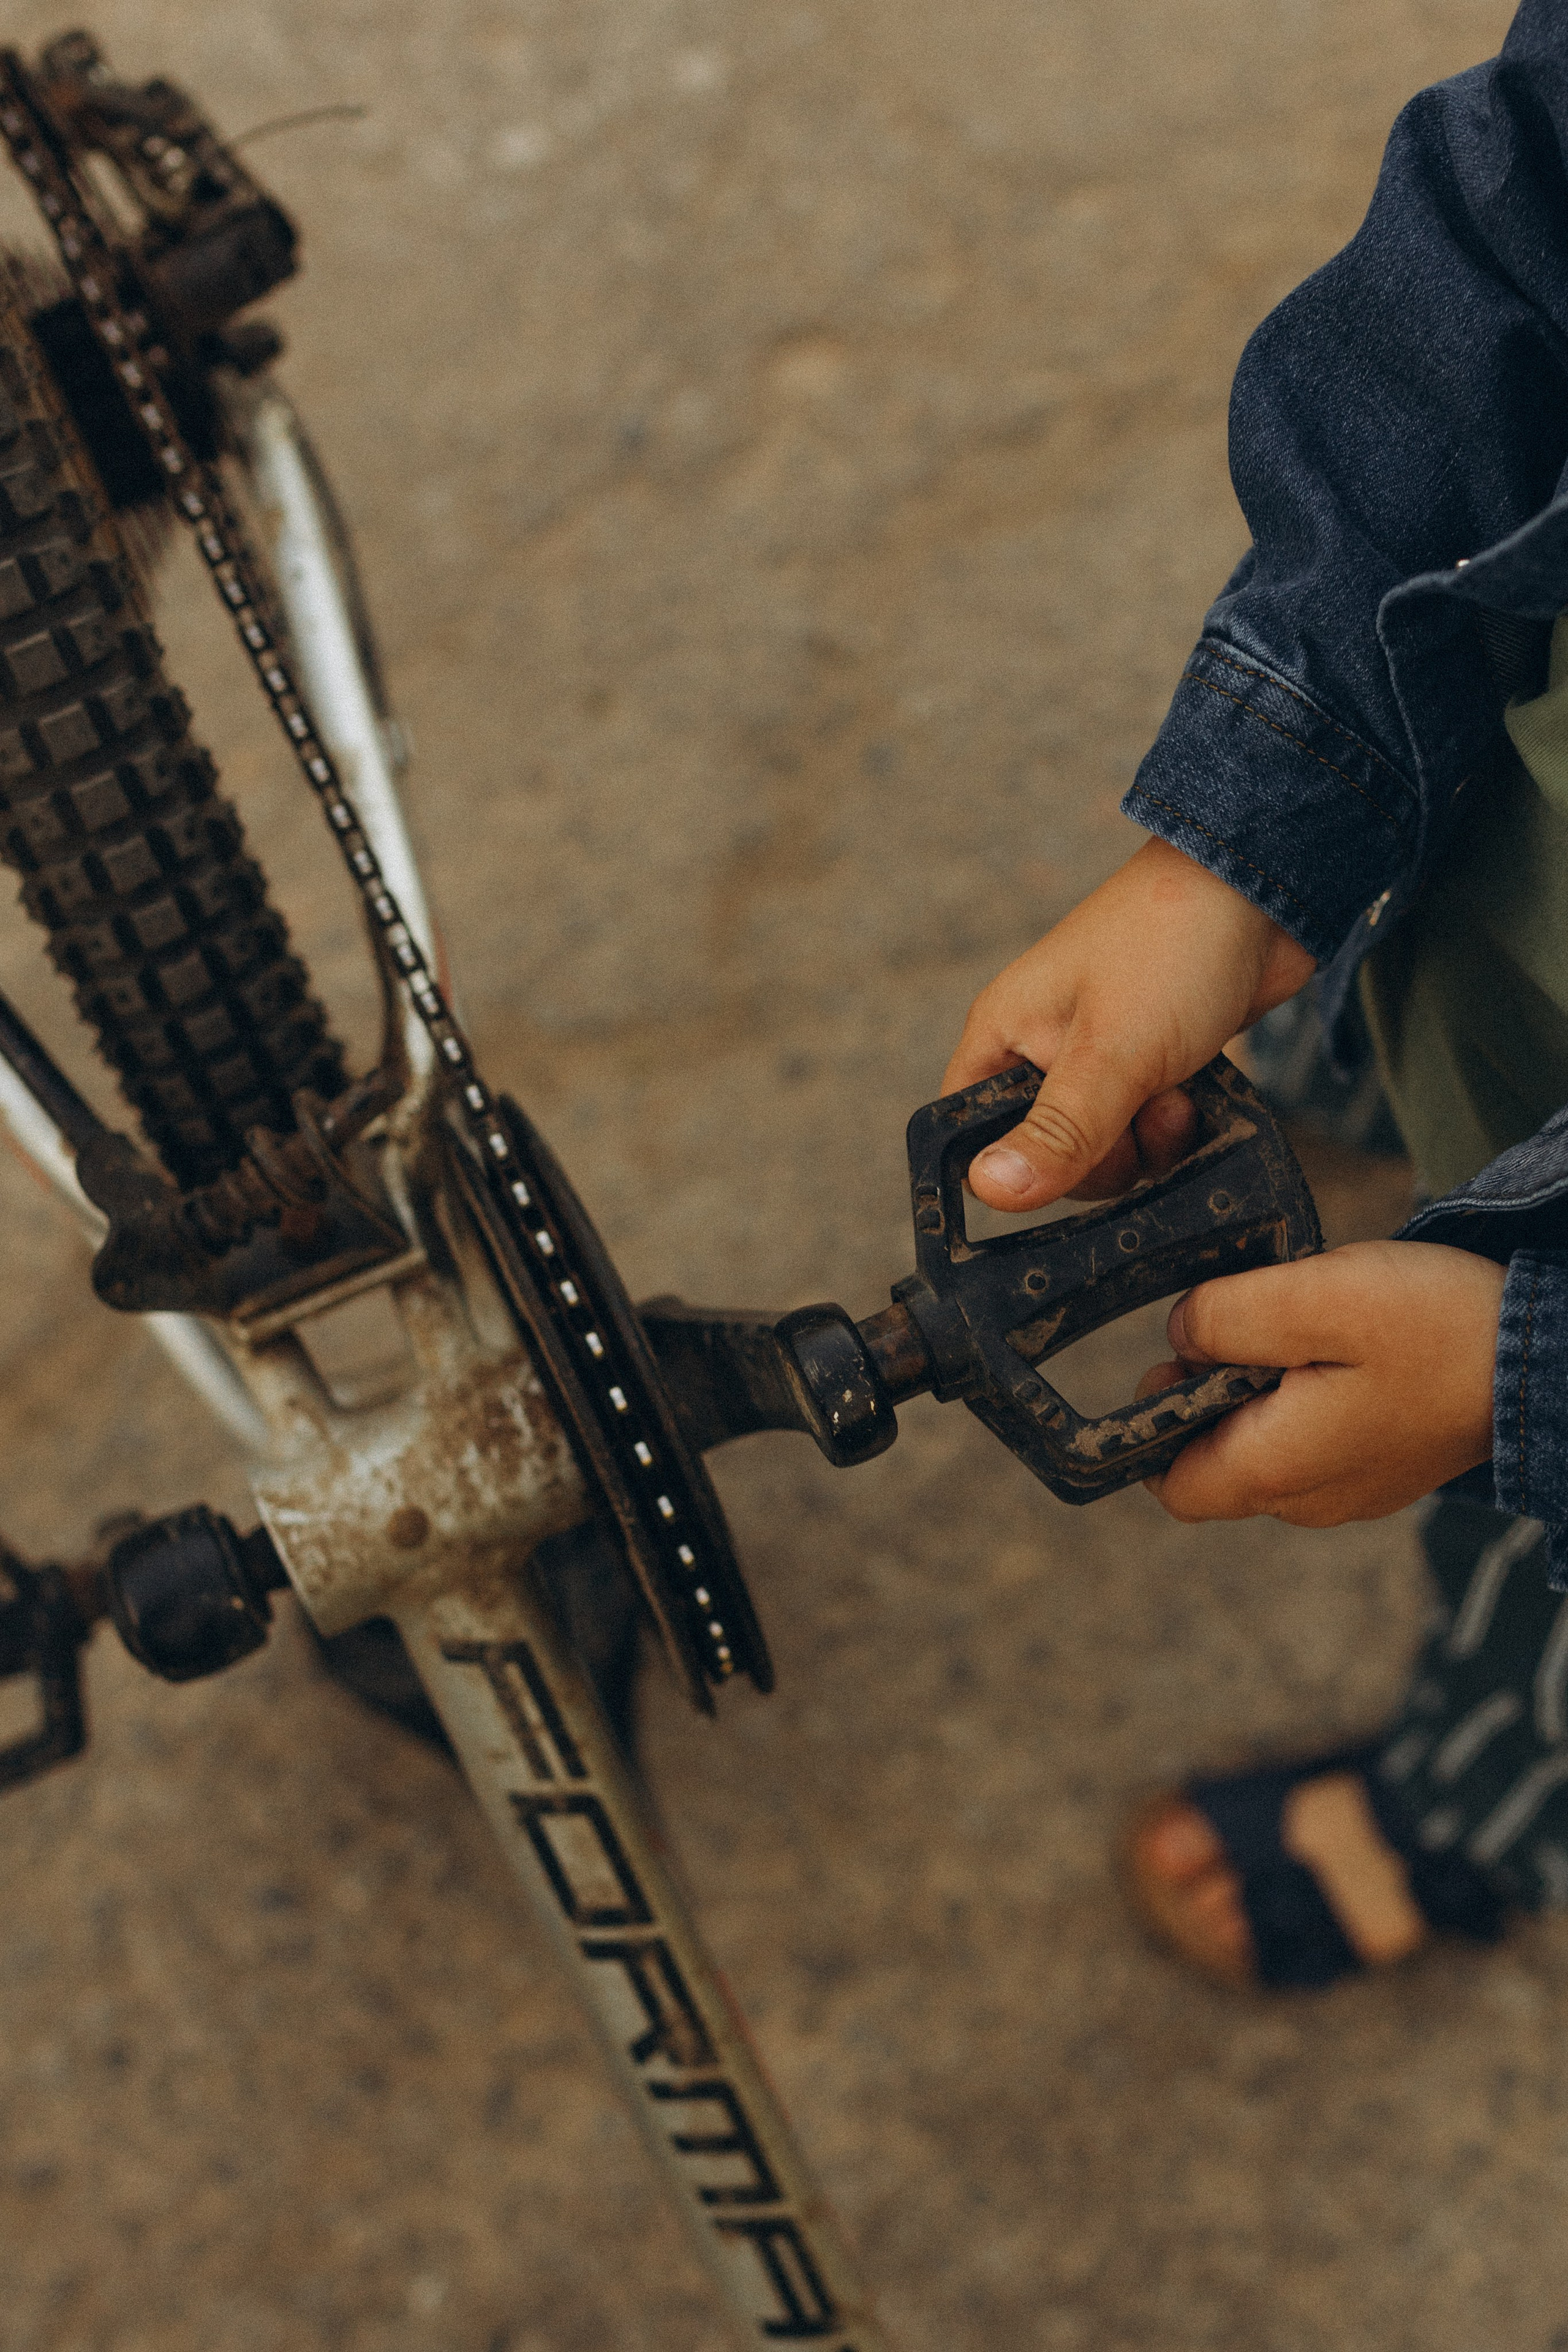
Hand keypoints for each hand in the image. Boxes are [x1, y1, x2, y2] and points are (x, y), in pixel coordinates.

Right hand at [943, 838, 1315, 1210]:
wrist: (1266, 893)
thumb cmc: (1171, 945)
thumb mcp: (1111, 1052)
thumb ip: (1057, 1130)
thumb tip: (991, 1191)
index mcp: (1004, 1035)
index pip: (967, 1131)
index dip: (1009, 1163)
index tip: (1065, 1163)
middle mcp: (1042, 1051)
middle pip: (1048, 1159)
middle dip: (1106, 1155)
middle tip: (1144, 1109)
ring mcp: (1100, 1060)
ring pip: (1108, 1154)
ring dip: (1152, 1142)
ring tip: (1179, 1092)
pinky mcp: (1152, 1067)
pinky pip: (1150, 1133)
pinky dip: (1178, 1127)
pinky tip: (1199, 1093)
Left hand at [1139, 1241, 1505, 1526]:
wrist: (1549, 1360)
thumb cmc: (1435, 1327)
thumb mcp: (1317, 1298)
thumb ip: (1228, 1317)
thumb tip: (1179, 1336)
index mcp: (1276, 1470)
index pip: (1171, 1484)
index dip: (1154, 1420)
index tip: (1184, 1357)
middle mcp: (1306, 1501)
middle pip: (1212, 1462)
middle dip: (1209, 1395)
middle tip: (1252, 1327)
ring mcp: (1349, 1491)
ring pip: (1262, 1448)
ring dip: (1259, 1391)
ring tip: (1305, 1333)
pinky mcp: (1382, 1468)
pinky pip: (1313, 1442)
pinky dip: (1306, 1397)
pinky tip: (1342, 1351)